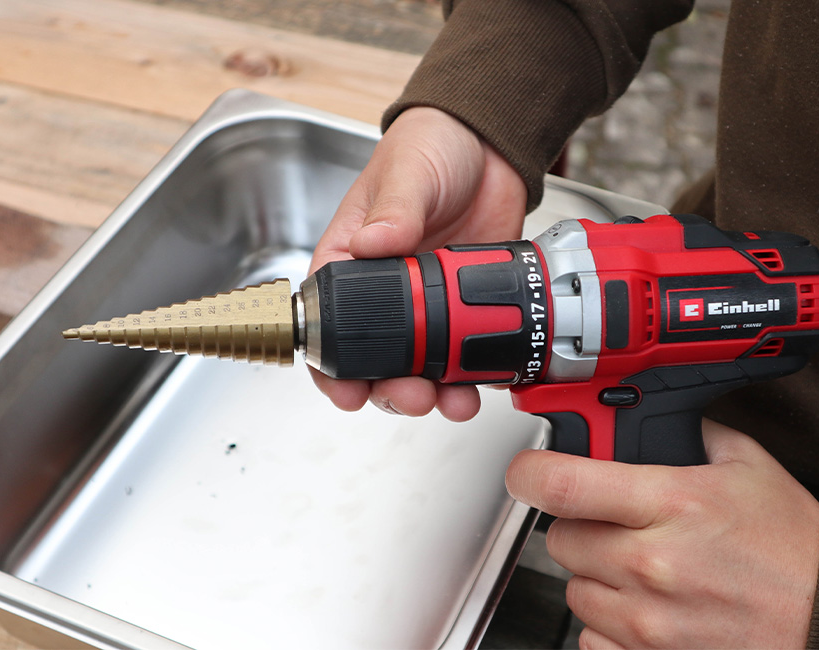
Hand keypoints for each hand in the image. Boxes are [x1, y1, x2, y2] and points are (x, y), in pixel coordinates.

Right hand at [308, 107, 526, 420]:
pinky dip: (471, 378)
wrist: (492, 146)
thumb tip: (373, 242)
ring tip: (451, 401)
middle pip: (375, 359)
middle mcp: (387, 292)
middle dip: (389, 389)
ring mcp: (429, 305)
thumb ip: (394, 208)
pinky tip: (479, 386)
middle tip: (411, 395)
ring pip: (420, 367)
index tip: (346, 390)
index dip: (331, 366)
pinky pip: (465, 354)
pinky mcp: (467, 307)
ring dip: (431, 393)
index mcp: (352, 260)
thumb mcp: (409, 171)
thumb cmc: (432, 147)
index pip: (326, 323)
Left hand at [506, 420, 818, 648]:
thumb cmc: (797, 552)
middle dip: (580, 527)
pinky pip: (591, 639)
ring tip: (644, 571)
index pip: (561, 484)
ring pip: (574, 591)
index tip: (528, 472)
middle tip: (617, 526)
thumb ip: (692, 434)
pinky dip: (609, 625)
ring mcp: (648, 622)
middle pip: (559, 539)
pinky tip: (646, 609)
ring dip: (597, 578)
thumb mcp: (750, 467)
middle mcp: (651, 564)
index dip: (529, 472)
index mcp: (673, 503)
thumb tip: (651, 417)